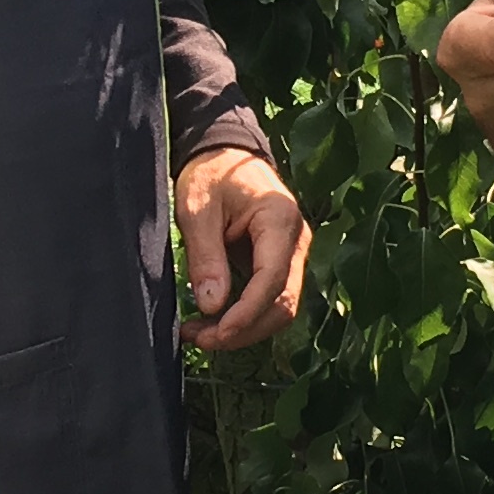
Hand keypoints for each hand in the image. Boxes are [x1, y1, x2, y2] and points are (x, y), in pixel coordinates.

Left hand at [175, 147, 308, 349]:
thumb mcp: (198, 210)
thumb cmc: (211, 173)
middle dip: (245, 329)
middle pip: (284, 303)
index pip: (273, 280)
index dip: (247, 313)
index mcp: (280, 219)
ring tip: (200, 334)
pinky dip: (245, 317)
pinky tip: (213, 323)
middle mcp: (296, 240)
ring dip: (245, 329)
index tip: (218, 332)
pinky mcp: (280, 263)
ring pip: (280, 308)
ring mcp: (292, 254)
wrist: (225, 153)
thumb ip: (206, 256)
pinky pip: (271, 299)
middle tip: (200, 339)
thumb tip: (212, 306)